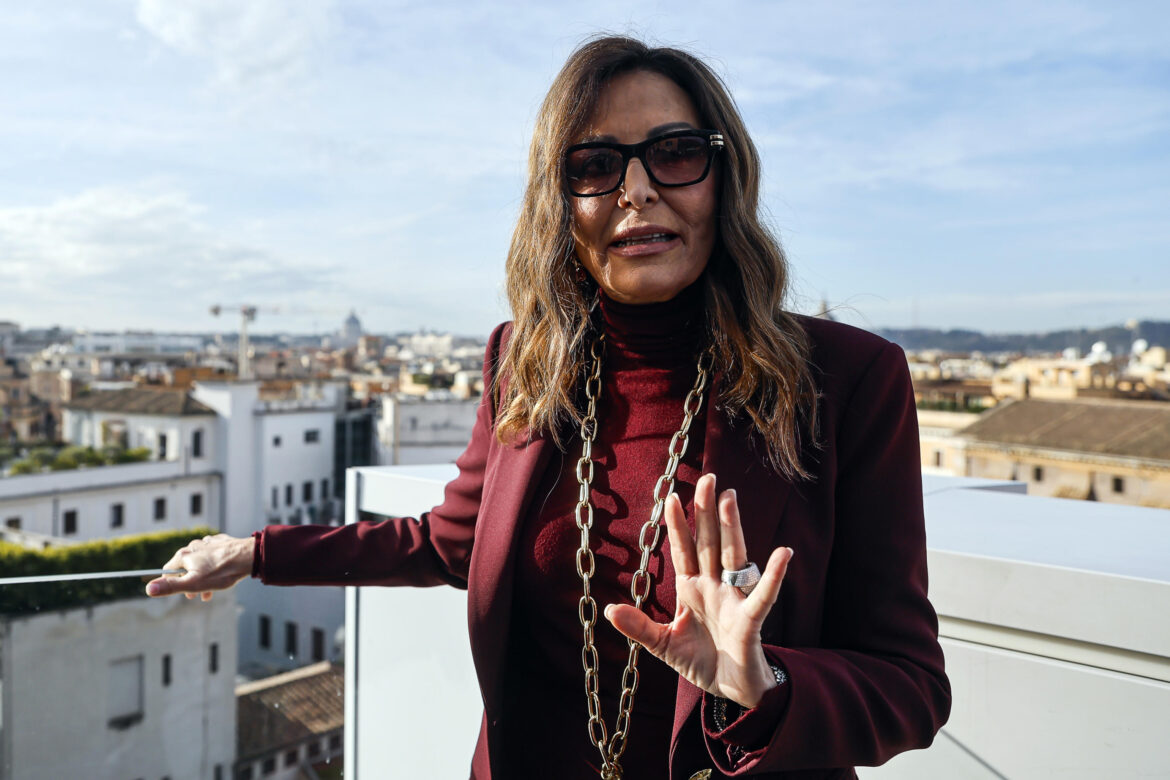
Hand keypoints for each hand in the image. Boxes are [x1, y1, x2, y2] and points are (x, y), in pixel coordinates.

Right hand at [145, 533, 253, 600]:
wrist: (248, 557)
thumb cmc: (221, 572)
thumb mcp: (193, 584)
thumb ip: (170, 587)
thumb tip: (148, 589)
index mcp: (183, 555)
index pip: (168, 571)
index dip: (173, 585)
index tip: (183, 594)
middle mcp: (193, 546)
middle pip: (185, 567)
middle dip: (190, 583)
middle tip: (198, 596)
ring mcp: (207, 543)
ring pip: (199, 563)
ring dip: (203, 578)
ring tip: (211, 591)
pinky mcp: (220, 542)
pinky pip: (212, 556)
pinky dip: (213, 567)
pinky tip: (221, 574)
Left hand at [605, 473, 791, 708]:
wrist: (729, 689)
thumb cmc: (700, 661)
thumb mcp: (662, 643)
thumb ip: (639, 626)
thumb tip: (609, 608)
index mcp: (692, 588)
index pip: (684, 549)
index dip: (678, 525)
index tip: (670, 495)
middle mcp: (714, 586)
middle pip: (709, 542)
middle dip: (706, 512)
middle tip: (707, 479)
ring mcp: (733, 600)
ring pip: (732, 557)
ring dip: (731, 528)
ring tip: (730, 498)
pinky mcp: (750, 620)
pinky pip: (762, 595)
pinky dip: (774, 575)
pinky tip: (783, 553)